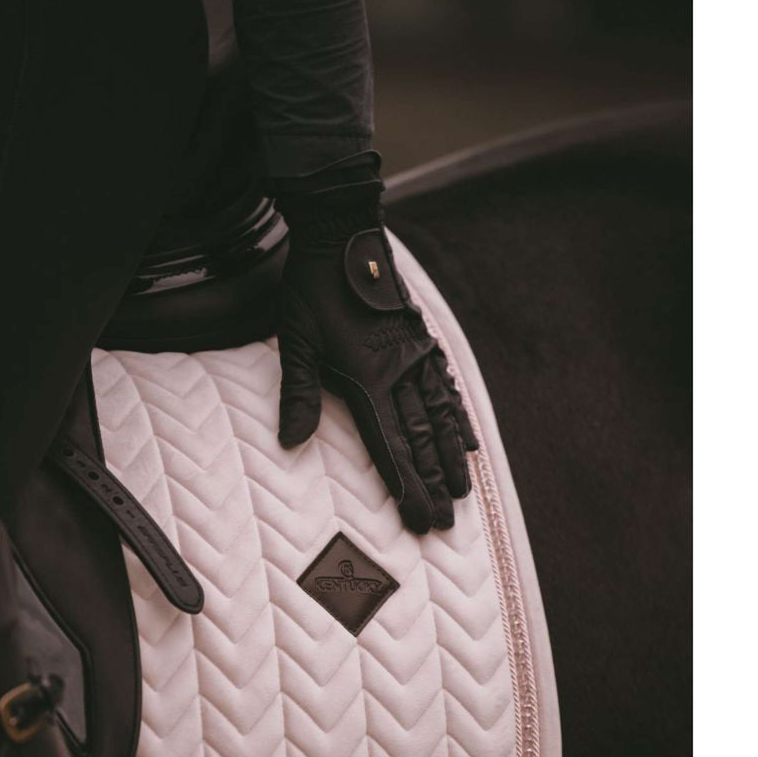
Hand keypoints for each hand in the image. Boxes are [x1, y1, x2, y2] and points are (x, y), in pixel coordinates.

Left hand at [275, 173, 477, 532]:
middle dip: (431, 483)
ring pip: (439, 418)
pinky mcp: (422, 341)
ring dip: (450, 459)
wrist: (343, 233)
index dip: (404, 484)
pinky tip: (468, 442)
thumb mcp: (295, 339)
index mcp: (366, 376)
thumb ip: (299, 393)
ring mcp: (416, 356)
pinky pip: (446, 388)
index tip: (418, 516)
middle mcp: (400, 371)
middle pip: (419, 439)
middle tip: (443, 523)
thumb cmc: (312, 288)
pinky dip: (458, 419)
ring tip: (461, 493)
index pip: (388, 443)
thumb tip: (290, 442)